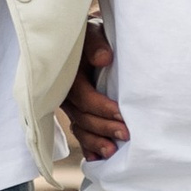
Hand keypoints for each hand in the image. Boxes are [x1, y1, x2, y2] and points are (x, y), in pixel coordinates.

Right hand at [60, 14, 126, 159]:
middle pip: (83, 116)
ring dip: (95, 142)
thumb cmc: (89, 35)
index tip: (121, 114)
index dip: (102, 108)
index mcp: (68, 74)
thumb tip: (104, 59)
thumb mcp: (91, 32)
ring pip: (80, 127)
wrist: (80, 37)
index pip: (83, 97)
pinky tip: (98, 158)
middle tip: (126, 135)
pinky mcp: (75, 111)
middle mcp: (64, 93)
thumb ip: (95, 45)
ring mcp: (68, 104)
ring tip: (112, 153)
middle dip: (104, 128)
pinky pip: (79, 131)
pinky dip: (87, 146)